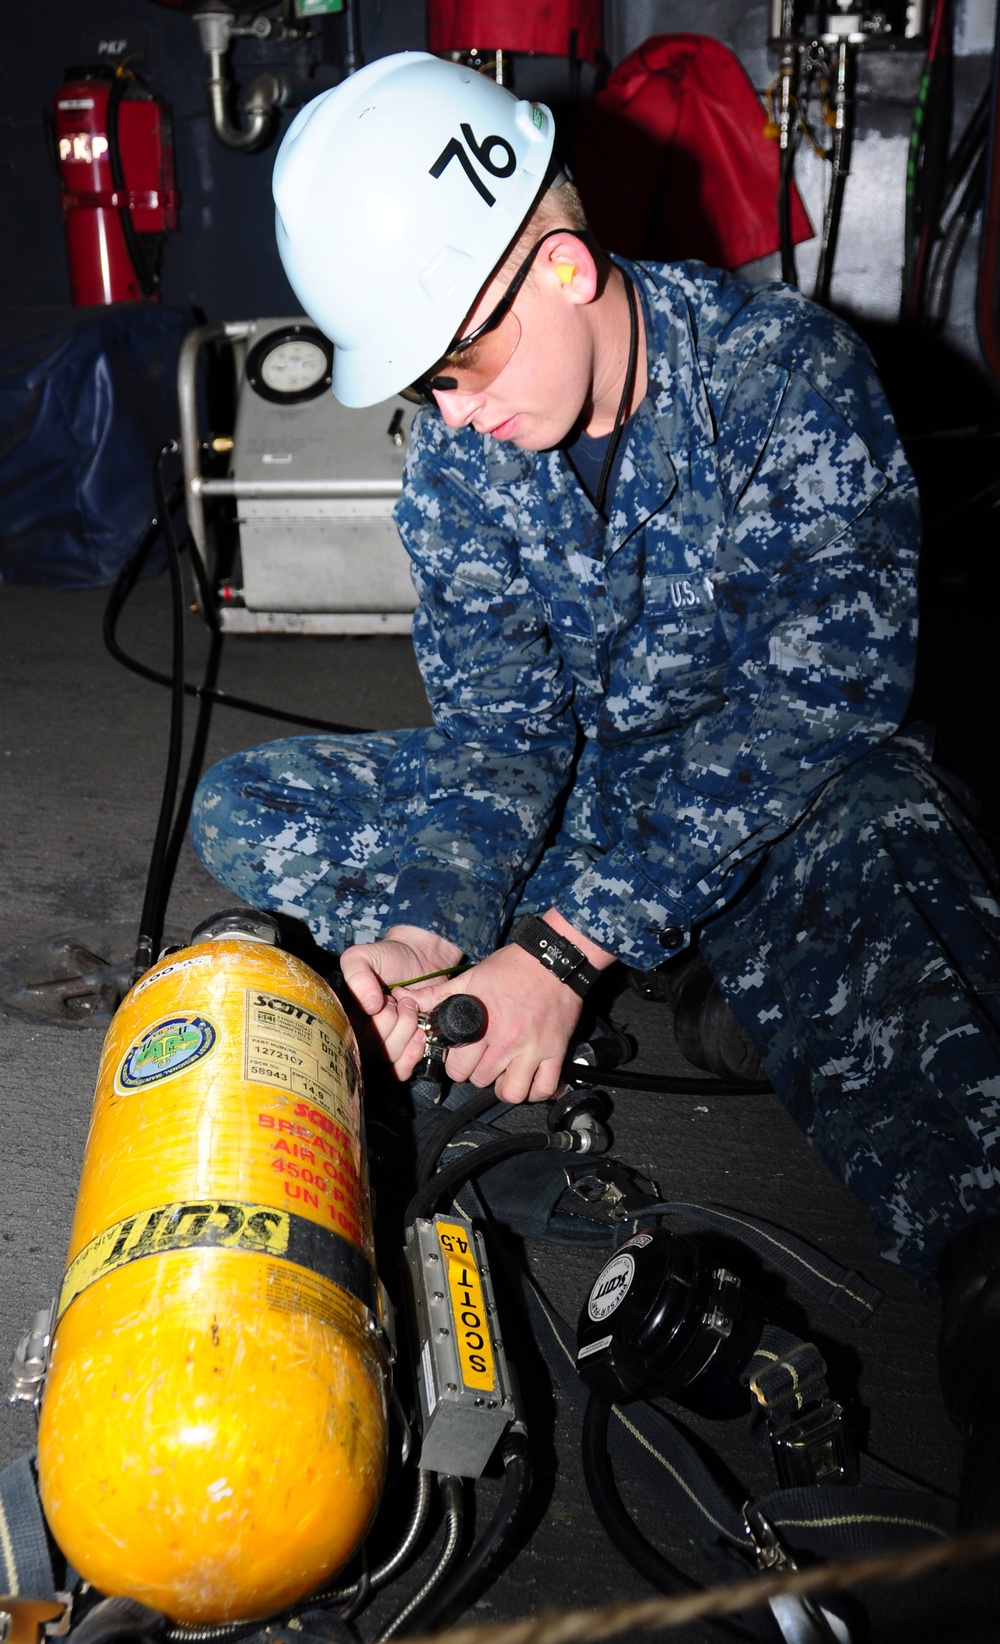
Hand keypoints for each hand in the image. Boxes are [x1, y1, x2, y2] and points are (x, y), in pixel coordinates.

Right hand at [339, 925, 463, 1081]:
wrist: (422, 958)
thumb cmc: (388, 957)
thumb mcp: (363, 956)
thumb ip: (356, 974)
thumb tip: (369, 1006)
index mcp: (343, 1017)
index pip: (343, 1038)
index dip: (365, 1021)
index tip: (380, 1001)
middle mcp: (359, 1036)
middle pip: (368, 1049)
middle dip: (390, 1021)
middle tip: (398, 1000)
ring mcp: (382, 1048)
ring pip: (387, 1059)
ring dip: (405, 1031)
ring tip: (412, 1008)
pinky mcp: (404, 1054)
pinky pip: (401, 1070)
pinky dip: (413, 1052)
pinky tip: (420, 1031)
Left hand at [425, 942, 584, 1102]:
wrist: (552, 960)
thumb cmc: (511, 967)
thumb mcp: (470, 978)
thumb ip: (437, 995)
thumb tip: (405, 999)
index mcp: (482, 1023)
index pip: (458, 1067)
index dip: (456, 1064)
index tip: (463, 1056)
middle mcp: (507, 1040)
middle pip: (481, 1081)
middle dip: (478, 1074)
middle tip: (483, 1061)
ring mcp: (533, 1049)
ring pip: (512, 1092)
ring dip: (505, 1088)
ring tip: (504, 1075)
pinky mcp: (555, 1052)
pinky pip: (544, 1089)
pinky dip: (535, 1091)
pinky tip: (528, 1079)